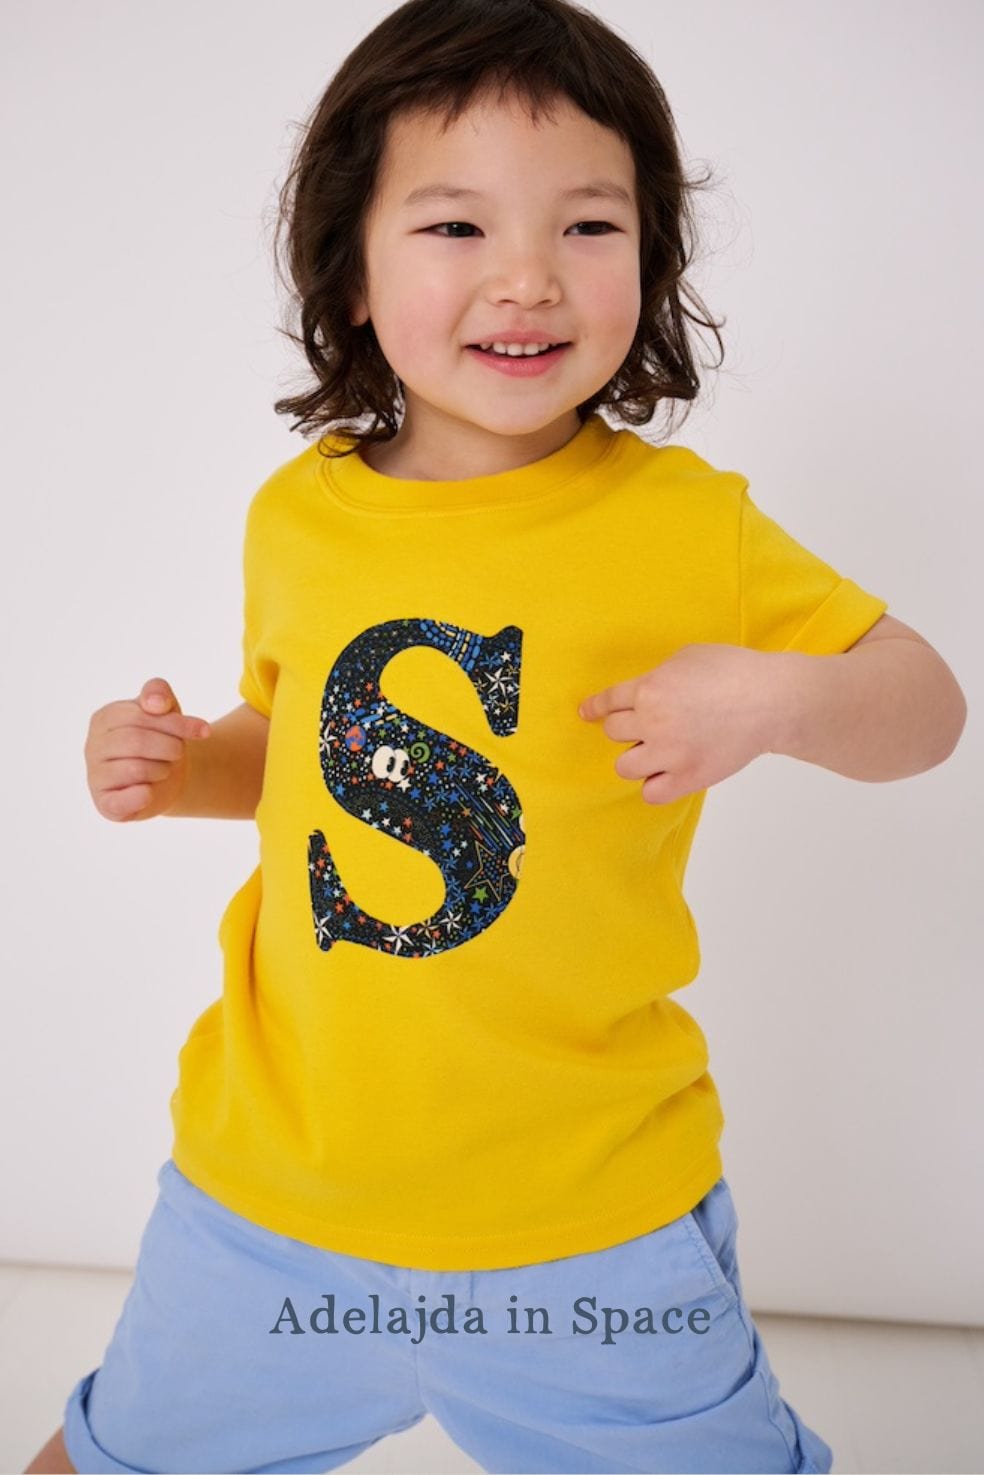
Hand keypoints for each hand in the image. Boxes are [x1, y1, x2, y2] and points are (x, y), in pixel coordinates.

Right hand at [85, 677, 210, 821]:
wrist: (166, 777)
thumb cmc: (162, 738)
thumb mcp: (165, 709)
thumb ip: (158, 692)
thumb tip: (155, 703)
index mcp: (104, 718)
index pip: (140, 716)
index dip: (177, 724)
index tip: (205, 731)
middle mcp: (93, 747)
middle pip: (137, 741)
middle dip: (170, 747)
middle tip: (177, 752)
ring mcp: (95, 777)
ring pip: (136, 770)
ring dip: (162, 769)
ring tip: (162, 769)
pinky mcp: (105, 804)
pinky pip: (121, 801)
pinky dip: (142, 796)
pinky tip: (150, 792)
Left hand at [578, 643, 782, 804]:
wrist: (772, 700)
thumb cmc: (735, 671)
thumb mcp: (688, 657)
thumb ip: (659, 676)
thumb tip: (646, 692)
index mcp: (650, 688)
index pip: (608, 701)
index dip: (595, 707)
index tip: (588, 713)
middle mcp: (653, 722)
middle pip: (613, 733)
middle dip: (628, 727)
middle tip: (648, 725)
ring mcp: (669, 754)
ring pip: (624, 766)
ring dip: (636, 757)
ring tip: (656, 750)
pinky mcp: (688, 778)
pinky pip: (651, 794)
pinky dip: (654, 785)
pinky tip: (666, 774)